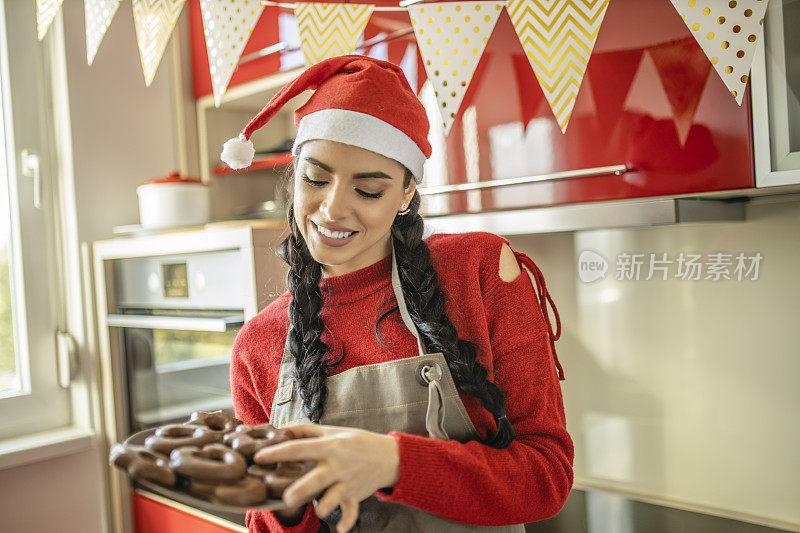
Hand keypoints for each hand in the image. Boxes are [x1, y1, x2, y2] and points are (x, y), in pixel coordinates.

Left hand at [254, 423, 399, 532]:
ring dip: (325, 505)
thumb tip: (281, 429)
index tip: (259, 457)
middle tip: (286, 499)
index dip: (278, 452)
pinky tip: (340, 529)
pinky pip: (351, 511)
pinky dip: (346, 521)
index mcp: (330, 446)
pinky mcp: (356, 495)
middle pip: (316, 478)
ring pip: (333, 497)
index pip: (300, 448)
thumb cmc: (358, 442)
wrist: (389, 457)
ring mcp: (347, 482)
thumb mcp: (334, 431)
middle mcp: (338, 465)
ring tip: (319, 510)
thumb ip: (307, 430)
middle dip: (301, 489)